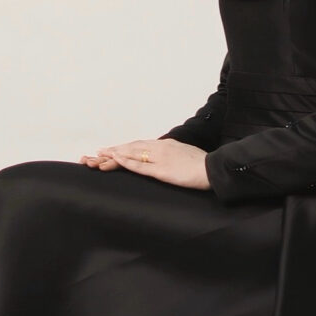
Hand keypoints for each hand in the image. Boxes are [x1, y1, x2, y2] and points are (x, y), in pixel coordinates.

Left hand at [82, 138, 211, 189]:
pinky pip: (141, 165)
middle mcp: (161, 148)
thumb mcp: (188, 157)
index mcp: (168, 145)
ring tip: (101, 155)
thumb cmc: (205, 166)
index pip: (142, 146)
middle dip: (116, 149)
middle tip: (100, 152)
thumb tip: (172, 161)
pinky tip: (116, 160)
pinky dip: (126, 162)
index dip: (127, 148)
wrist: (215, 169)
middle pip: (134, 147)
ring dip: (116, 154)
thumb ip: (176, 157)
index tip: (115, 150)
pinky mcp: (162, 170)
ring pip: (133, 154)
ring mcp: (160, 158)